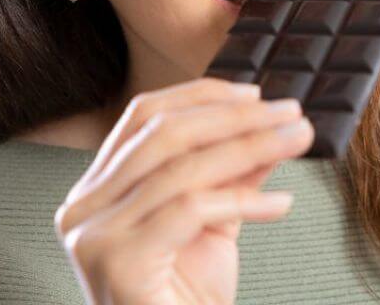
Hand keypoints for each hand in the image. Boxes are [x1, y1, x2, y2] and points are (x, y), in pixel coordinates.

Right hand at [54, 77, 314, 304]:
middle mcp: (82, 207)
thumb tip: (271, 129)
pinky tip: (281, 204)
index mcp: (95, 190)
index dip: (200, 97)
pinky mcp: (117, 262)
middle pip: (162, 135)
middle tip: (289, 114)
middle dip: (234, 118)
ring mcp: (93, 235)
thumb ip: (232, 176)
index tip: (257, 95)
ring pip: (180, 168)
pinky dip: (243, 201)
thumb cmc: (183, 301)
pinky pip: (190, 210)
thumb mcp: (213, 225)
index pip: (143, 118)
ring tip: (297, 142)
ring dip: (250, 148)